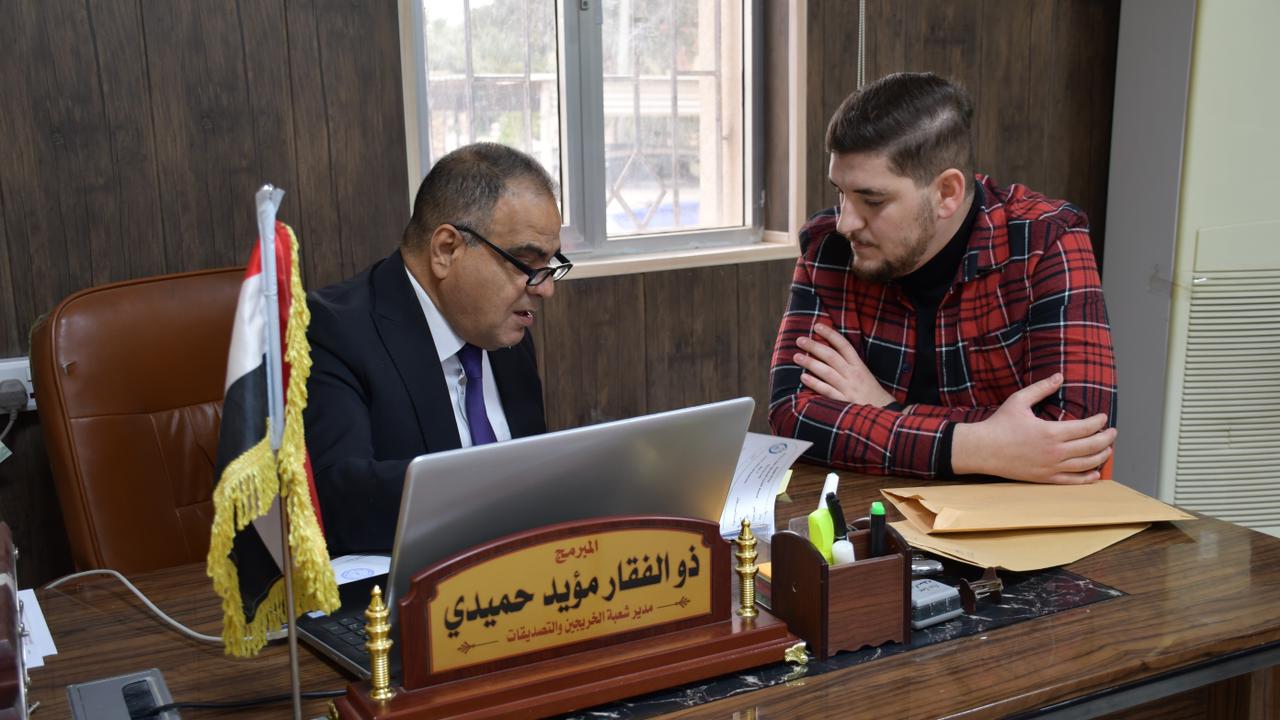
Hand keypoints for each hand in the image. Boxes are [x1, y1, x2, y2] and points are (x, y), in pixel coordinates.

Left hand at [793, 324, 895, 406]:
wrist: (886, 414)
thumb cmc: (872, 394)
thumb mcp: (865, 375)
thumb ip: (849, 365)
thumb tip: (829, 353)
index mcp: (859, 366)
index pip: (844, 345)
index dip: (830, 334)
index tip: (817, 326)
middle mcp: (854, 375)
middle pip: (831, 356)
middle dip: (815, 346)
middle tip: (800, 340)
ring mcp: (848, 388)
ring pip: (827, 372)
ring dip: (810, 363)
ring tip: (796, 356)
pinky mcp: (844, 402)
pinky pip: (827, 390)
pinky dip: (814, 383)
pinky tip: (803, 378)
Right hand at [952, 373, 1116, 483]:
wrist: (983, 449)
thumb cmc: (999, 424)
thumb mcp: (1019, 400)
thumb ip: (1041, 388)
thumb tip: (1059, 376)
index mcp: (1051, 432)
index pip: (1086, 428)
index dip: (1099, 422)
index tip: (1103, 417)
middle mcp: (1055, 451)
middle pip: (1091, 447)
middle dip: (1106, 439)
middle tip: (1112, 432)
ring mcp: (1051, 467)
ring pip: (1086, 464)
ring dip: (1101, 457)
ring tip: (1108, 450)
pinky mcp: (1044, 478)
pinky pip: (1071, 481)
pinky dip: (1086, 478)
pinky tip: (1095, 473)